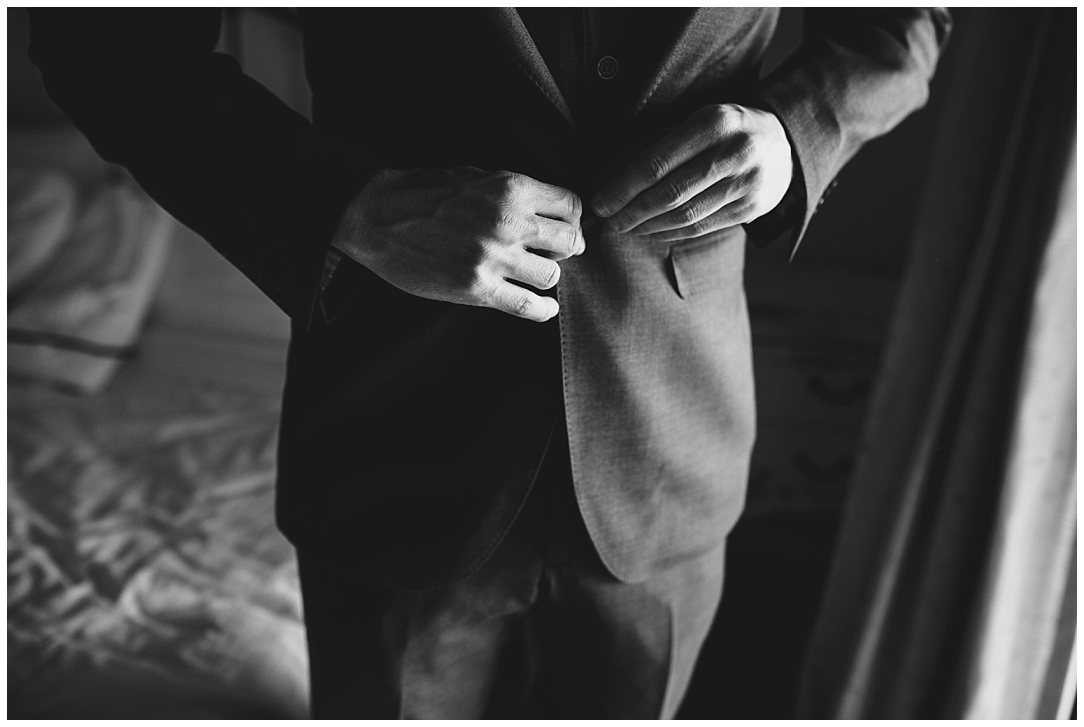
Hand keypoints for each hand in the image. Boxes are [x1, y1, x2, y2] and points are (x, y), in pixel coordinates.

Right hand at [332, 167, 584, 321]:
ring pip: (551, 275)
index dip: (571, 220)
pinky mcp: (477, 287)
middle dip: (566, 249)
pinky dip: (542, 310)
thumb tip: (543, 208)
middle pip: (568, 241)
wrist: (376, 216)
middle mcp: (509, 221)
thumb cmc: (422, 192)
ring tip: (535, 277)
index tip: (563, 229)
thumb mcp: (474, 174)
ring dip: (546, 277)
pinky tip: (543, 308)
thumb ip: (511, 191)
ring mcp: (494, 257)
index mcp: (511, 188)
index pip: (570, 205)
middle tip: (554, 254)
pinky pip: (528, 306)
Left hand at [591, 103, 792, 240]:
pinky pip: (701, 228)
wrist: (782, 143)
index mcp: (714, 123)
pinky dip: (670, 233)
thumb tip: (609, 177)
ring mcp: (747, 184)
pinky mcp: (751, 209)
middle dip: (631, 211)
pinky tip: (650, 231)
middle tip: (608, 220)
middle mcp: (734, 153)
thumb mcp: (696, 121)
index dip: (623, 187)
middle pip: (670, 193)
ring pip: (685, 216)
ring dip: (647, 226)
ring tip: (625, 227)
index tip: (600, 202)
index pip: (657, 162)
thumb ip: (657, 144)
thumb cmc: (724, 130)